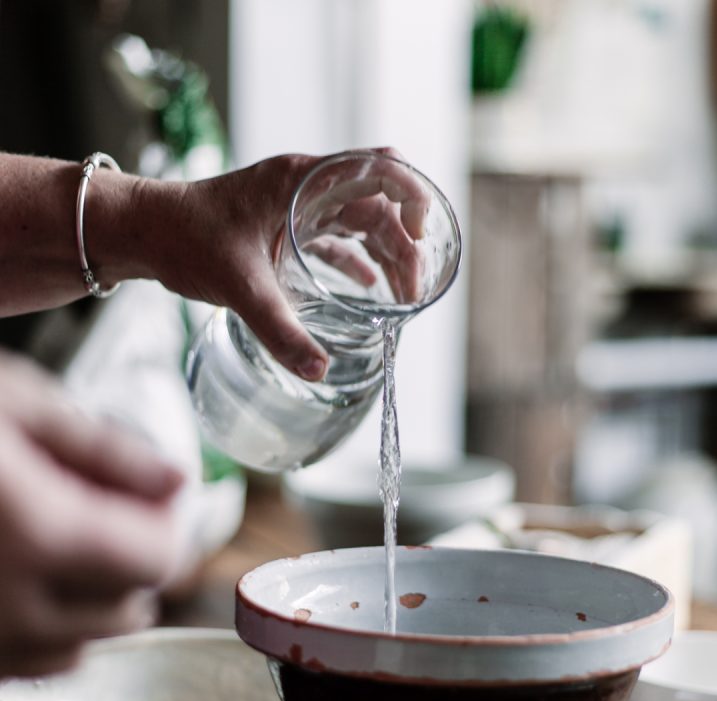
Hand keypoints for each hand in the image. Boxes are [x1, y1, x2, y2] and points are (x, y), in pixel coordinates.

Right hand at [0, 352, 182, 677]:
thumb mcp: (9, 403)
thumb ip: (101, 449)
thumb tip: (173, 479)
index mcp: (33, 532)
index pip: (155, 559)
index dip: (167, 522)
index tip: (154, 492)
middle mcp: (6, 606)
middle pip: (128, 608)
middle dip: (134, 558)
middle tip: (109, 507)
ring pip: (82, 645)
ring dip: (96, 599)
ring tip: (64, 538)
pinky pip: (29, 665)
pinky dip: (47, 630)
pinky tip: (24, 578)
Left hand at [142, 148, 428, 380]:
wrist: (144, 232)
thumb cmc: (185, 239)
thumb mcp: (238, 284)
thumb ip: (279, 328)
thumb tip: (318, 369)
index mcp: (302, 181)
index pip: (377, 168)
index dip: (411, 197)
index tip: (424, 238)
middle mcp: (305, 187)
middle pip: (377, 204)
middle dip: (404, 245)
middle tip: (413, 291)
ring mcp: (296, 206)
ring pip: (360, 222)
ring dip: (385, 254)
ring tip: (402, 295)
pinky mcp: (285, 227)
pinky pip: (335, 239)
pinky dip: (357, 261)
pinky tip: (369, 290)